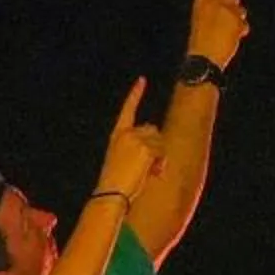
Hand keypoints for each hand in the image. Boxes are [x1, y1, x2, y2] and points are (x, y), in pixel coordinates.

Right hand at [94, 77, 164, 200]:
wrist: (111, 194)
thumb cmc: (117, 183)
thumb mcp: (124, 161)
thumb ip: (138, 149)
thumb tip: (159, 151)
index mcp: (117, 135)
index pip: (128, 110)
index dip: (136, 94)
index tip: (142, 80)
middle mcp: (126, 134)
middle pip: (153, 129)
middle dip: (155, 146)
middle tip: (146, 167)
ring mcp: (136, 139)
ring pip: (160, 141)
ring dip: (158, 156)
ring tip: (146, 171)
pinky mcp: (147, 148)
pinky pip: (162, 152)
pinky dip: (160, 163)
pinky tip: (151, 172)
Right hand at [184, 0, 249, 69]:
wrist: (202, 60)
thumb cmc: (202, 45)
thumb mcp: (206, 24)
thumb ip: (220, 13)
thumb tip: (241, 12)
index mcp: (200, 1)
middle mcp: (212, 1)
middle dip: (235, 9)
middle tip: (223, 28)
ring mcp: (224, 8)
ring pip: (241, 12)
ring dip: (238, 23)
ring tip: (224, 37)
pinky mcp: (234, 17)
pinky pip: (244, 24)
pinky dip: (241, 32)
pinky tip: (230, 41)